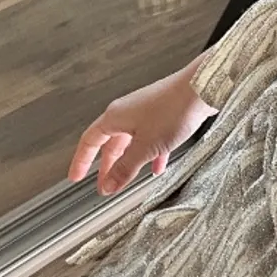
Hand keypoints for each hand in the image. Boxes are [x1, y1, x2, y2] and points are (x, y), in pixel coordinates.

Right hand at [69, 62, 215, 195]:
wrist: (201, 88)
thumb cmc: (173, 110)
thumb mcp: (145, 147)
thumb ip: (125, 168)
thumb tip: (108, 185)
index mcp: (115, 117)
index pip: (89, 141)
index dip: (81, 161)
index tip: (75, 176)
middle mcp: (126, 112)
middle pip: (110, 144)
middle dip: (106, 168)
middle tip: (105, 187)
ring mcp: (145, 113)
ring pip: (130, 142)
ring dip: (128, 163)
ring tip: (128, 182)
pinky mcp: (163, 115)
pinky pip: (151, 139)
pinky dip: (150, 155)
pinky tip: (158, 167)